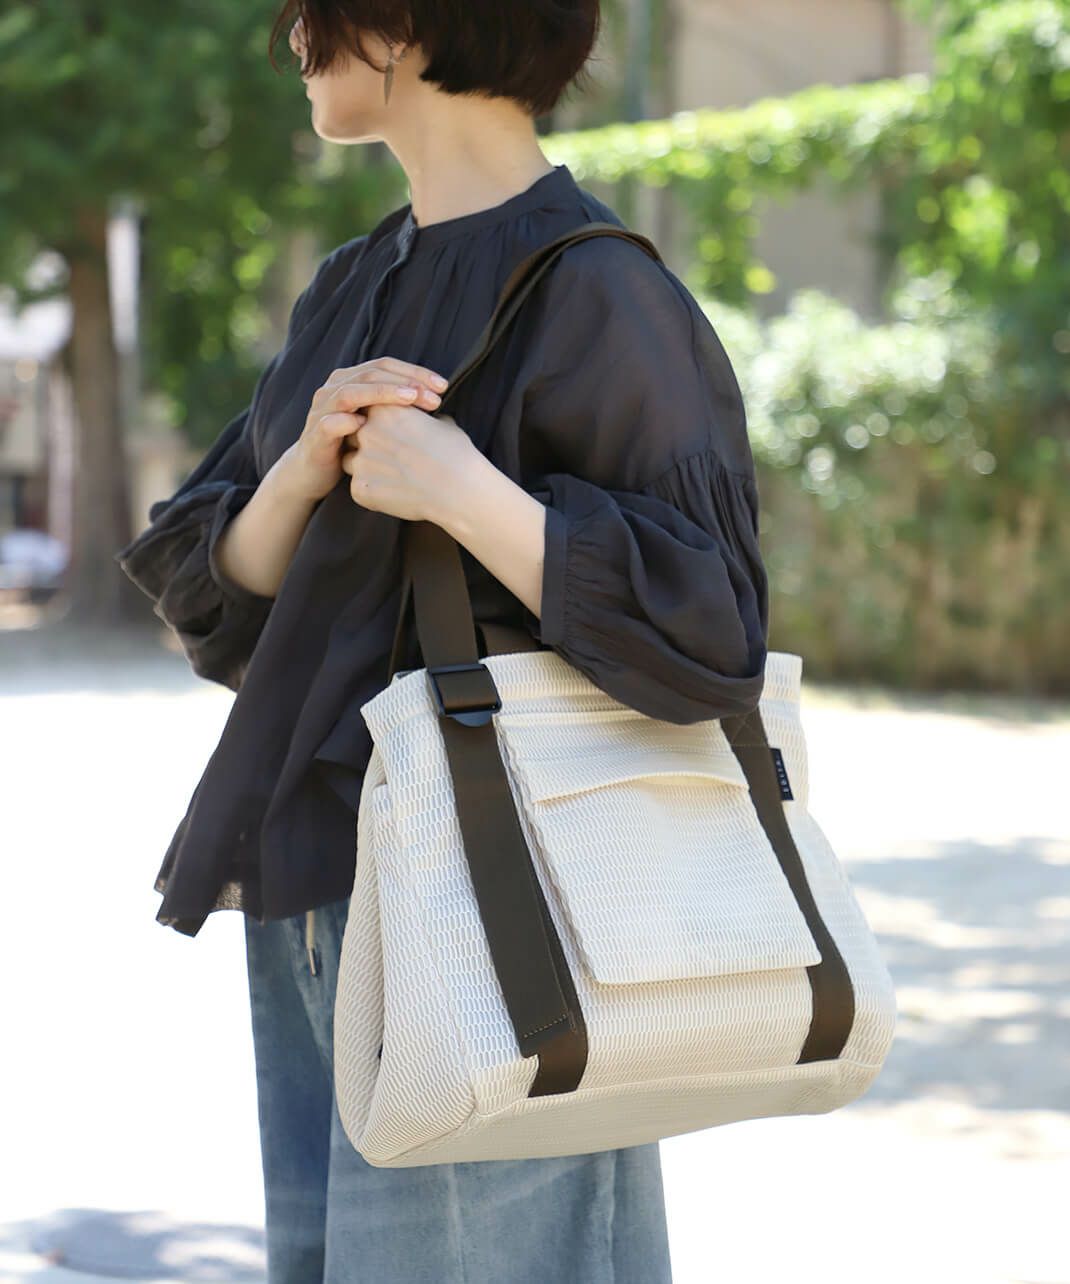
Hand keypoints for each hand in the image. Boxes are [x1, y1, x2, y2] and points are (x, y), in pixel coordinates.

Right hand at [280, 357, 449, 502]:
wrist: (315, 472)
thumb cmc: (354, 445)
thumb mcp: (378, 422)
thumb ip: (398, 407)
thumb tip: (436, 401)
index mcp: (352, 380)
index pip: (386, 366)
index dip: (414, 372)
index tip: (443, 386)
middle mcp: (335, 388)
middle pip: (372, 373)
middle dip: (405, 382)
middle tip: (434, 396)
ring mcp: (322, 410)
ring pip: (351, 392)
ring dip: (382, 393)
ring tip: (410, 399)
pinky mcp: (315, 435)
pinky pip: (328, 424)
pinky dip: (345, 422)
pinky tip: (365, 425)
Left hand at [341, 404, 482, 523]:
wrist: (460, 489)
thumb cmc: (457, 454)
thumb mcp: (443, 424)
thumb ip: (423, 420)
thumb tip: (427, 423)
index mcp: (384, 409)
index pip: (365, 411)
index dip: (377, 423)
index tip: (393, 435)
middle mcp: (366, 431)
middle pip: (353, 435)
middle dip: (367, 445)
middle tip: (393, 458)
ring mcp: (361, 461)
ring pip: (351, 462)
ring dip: (367, 468)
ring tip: (396, 477)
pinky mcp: (361, 489)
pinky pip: (359, 489)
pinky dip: (373, 493)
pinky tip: (396, 494)